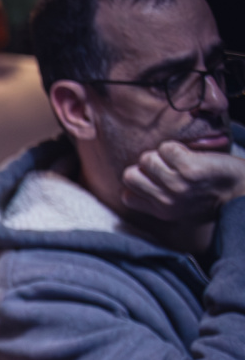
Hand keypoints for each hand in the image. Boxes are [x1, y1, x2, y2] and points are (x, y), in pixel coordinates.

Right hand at [122, 140, 244, 222]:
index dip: (138, 184)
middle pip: (130, 175)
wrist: (244, 191)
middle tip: (164, 166)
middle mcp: (166, 200)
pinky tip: (189, 153)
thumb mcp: (181, 211)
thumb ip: (158, 202)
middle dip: (145, 167)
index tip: (153, 179)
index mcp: (162, 212)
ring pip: (147, 159)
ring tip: (178, 159)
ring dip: (161, 154)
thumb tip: (133, 190)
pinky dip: (176, 147)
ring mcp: (177, 184)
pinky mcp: (189, 168)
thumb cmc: (215, 197)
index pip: (127, 196)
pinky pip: (166, 148)